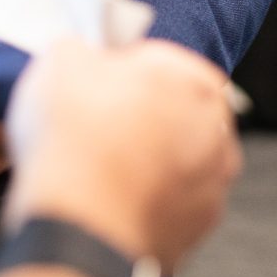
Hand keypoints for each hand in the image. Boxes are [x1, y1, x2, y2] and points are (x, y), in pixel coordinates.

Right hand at [3, 39, 240, 271]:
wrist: (80, 225)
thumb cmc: (76, 140)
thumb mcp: (61, 62)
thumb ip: (80, 50)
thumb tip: (79, 55)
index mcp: (191, 79)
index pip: (167, 61)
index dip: (130, 69)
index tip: (103, 82)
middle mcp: (215, 129)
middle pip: (181, 110)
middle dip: (149, 114)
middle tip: (103, 123)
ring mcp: (212, 182)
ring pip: (183, 158)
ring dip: (154, 158)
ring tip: (106, 166)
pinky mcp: (198, 226)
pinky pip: (175, 200)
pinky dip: (152, 198)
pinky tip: (116, 196)